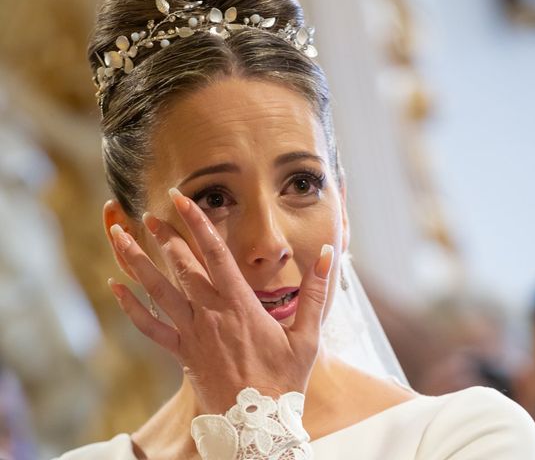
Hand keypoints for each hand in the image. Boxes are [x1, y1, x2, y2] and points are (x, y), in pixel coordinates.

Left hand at [107, 188, 333, 413]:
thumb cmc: (284, 380)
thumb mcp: (309, 336)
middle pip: (181, 266)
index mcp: (240, 304)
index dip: (198, 223)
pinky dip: (132, 307)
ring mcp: (192, 333)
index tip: (183, 200)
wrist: (258, 425)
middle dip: (164, 236)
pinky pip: (150, 327)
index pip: (215, 254)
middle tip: (148, 213)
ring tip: (118, 238)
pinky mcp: (182, 353)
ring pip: (158, 291)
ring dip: (137, 262)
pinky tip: (116, 289)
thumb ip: (317, 292)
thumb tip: (328, 254)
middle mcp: (210, 313)